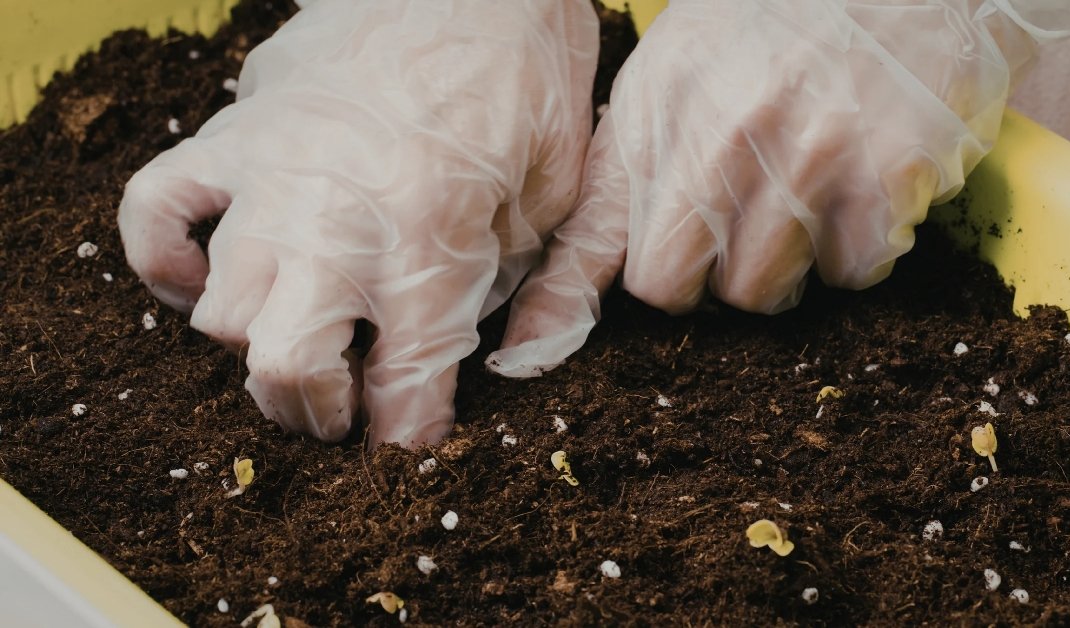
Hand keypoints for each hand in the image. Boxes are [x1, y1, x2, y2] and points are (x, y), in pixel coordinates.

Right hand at [118, 0, 597, 445]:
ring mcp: (272, 180)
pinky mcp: (235, 135)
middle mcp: (336, 226)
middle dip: (313, 413)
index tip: (409, 438)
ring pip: (219, 313)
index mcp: (428, 244)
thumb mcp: (556, 190)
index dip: (406, 434)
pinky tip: (202, 280)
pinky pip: (156, 209)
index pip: (404, 386)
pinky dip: (163, 259)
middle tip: (343, 408)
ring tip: (297, 340)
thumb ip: (526, 284)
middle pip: (282, 369)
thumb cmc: (524, 75)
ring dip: (255, 350)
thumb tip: (506, 356)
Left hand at [487, 0, 1069, 377]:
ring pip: (759, 293)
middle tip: (731, 236)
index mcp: (656, 111)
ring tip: (803, 198)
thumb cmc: (778, 14)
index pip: (589, 236)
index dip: (555, 306)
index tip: (523, 358)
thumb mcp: (682, 63)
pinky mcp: (883, 177)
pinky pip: (851, 270)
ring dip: (780, 266)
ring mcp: (802, 161)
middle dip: (695, 279)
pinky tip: (859, 188)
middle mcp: (718, 141)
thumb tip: (604, 250)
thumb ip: (640, 150)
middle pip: (670, 287)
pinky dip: (856, 247)